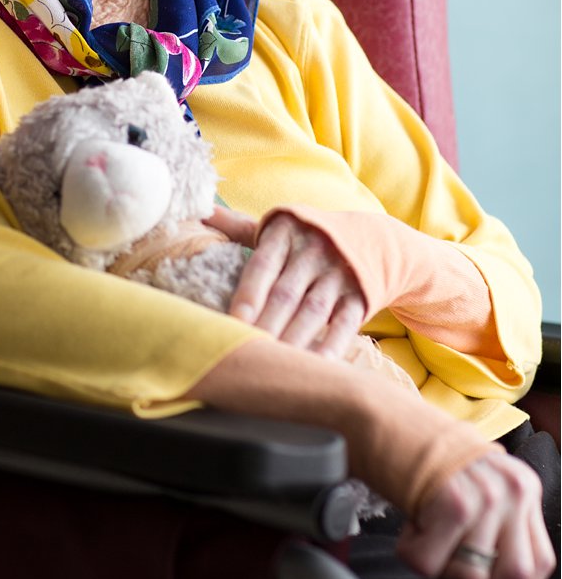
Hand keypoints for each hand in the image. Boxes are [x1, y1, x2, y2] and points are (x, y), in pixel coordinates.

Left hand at [208, 206, 365, 359]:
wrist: (376, 238)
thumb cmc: (310, 238)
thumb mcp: (281, 227)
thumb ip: (240, 226)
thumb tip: (201, 210)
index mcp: (287, 232)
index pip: (262, 266)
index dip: (247, 296)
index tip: (232, 323)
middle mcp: (315, 251)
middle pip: (285, 295)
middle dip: (264, 326)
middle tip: (244, 355)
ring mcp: (340, 274)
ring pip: (312, 312)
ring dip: (292, 341)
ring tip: (272, 367)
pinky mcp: (361, 297)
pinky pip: (344, 325)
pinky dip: (330, 348)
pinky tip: (313, 368)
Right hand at [397, 450, 554, 578]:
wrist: (400, 429)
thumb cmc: (438, 471)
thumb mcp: (485, 490)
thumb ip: (502, 529)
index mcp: (525, 491)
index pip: (539, 566)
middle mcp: (514, 492)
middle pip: (514, 578)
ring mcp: (487, 497)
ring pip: (470, 577)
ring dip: (441, 573)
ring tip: (429, 544)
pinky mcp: (454, 502)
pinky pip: (431, 564)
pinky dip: (413, 554)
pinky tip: (413, 530)